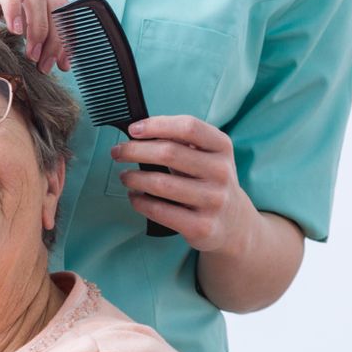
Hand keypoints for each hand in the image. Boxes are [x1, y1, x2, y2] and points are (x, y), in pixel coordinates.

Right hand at [0, 0, 69, 72]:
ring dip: (38, 27)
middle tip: (46, 65)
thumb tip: (33, 48)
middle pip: (54, 3)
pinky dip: (14, 8)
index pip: (60, 6)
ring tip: (32, 53)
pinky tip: (14, 30)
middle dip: (55, 38)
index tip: (62, 64)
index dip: (65, 36)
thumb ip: (14, 17)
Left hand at [111, 115, 258, 254]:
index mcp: (222, 147)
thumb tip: (137, 131)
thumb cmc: (209, 180)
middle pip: (169, 153)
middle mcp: (221, 172)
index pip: (188, 127)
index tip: (132, 129)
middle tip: (117, 152)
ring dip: (133, 177)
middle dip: (134, 150)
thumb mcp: (207, 155)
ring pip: (160, 183)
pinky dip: (139, 201)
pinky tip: (134, 196)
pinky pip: (159, 210)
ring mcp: (214, 201)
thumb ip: (180, 141)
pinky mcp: (202, 226)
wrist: (234, 223)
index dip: (156, 125)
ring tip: (124, 176)